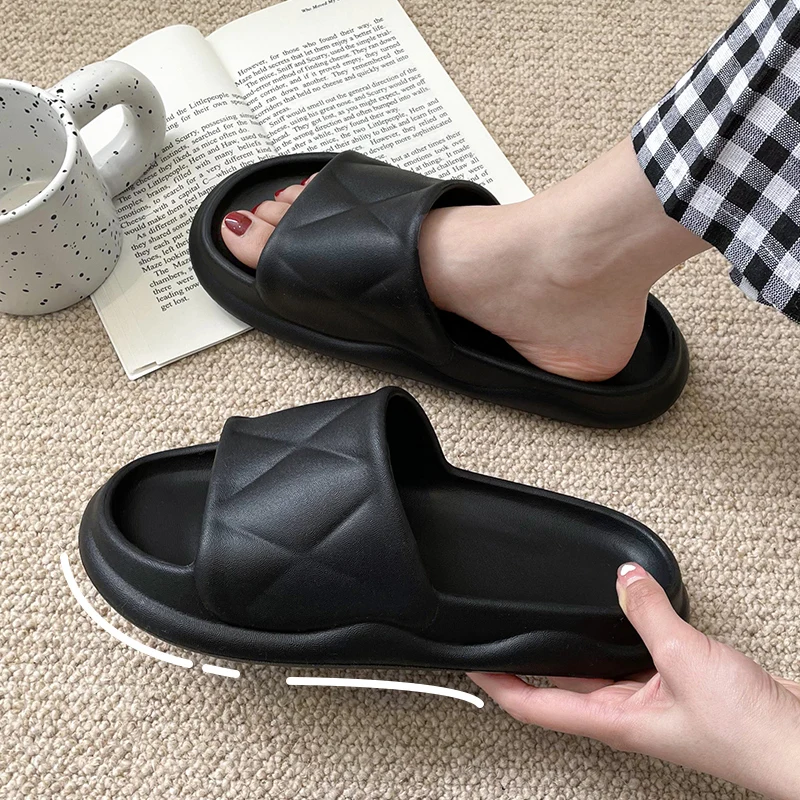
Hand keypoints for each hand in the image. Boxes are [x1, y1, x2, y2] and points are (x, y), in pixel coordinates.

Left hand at [469, 563, 799, 798]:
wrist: (799, 743)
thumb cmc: (746, 729)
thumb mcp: (684, 658)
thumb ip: (647, 613)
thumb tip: (623, 578)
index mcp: (614, 721)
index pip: (535, 705)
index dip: (498, 687)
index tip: (471, 666)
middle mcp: (624, 714)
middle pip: (557, 686)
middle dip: (525, 663)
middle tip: (497, 636)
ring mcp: (648, 702)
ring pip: (593, 670)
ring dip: (567, 648)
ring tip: (540, 623)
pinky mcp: (673, 688)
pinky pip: (629, 659)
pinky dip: (613, 637)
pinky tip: (612, 616)